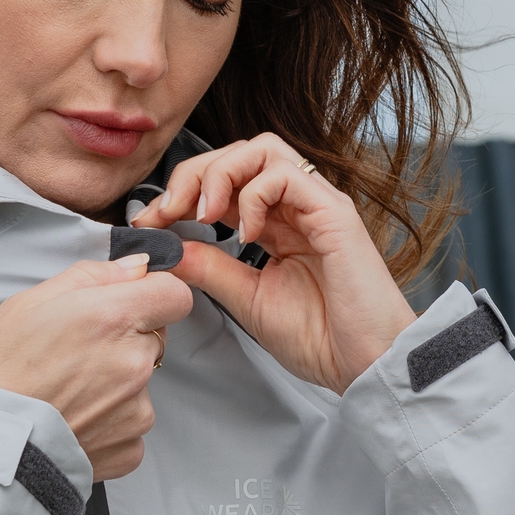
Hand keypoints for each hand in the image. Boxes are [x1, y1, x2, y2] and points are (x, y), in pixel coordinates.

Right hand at [0, 256, 193, 480]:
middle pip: (154, 339)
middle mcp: (133, 362)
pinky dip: (109, 422)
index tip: (128, 306)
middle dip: (124, 341)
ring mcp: (136, 408)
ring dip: (115, 384)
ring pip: (141, 383)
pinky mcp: (131, 446)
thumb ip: (91, 277)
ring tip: (66, 394)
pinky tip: (72, 420)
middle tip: (74, 356)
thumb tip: (136, 268)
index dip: (152, 297)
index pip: (174, 296)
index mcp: (111, 318)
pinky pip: (131, 423)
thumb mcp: (27, 304)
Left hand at [133, 135, 413, 393]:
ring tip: (205, 214)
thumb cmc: (321, 338)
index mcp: (277, 224)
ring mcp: (317, 205)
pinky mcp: (334, 213)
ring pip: (263, 149)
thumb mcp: (247, 299)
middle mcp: (297, 206)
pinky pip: (286, 174)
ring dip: (221, 174)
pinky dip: (254, 194)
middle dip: (193, 174)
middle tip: (167, 210)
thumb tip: (168, 246)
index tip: (150, 220)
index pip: (226, 181)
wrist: (365, 365)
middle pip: (240, 152)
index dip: (183, 191)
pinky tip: (246, 233)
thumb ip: (210, 268)